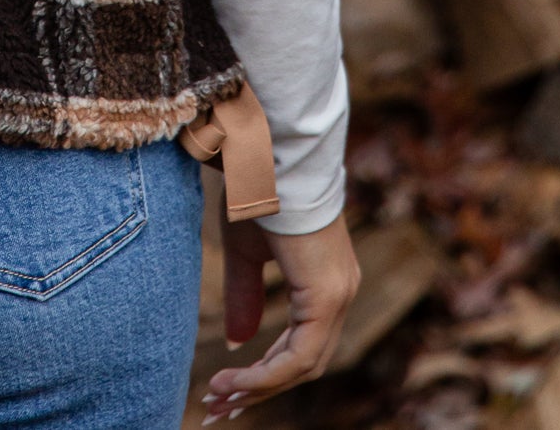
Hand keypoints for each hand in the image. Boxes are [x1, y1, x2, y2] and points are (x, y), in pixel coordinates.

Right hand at [202, 211, 358, 420]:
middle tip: (219, 407)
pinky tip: (235, 381)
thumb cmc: (257, 192)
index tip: (228, 389)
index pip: (302, 344)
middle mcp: (340, 292)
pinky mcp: (327, 296)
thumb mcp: (245, 251)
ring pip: (304, 365)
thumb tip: (241, 343)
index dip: (265, 371)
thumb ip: (245, 295)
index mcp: (325, 281)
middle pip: (304, 363)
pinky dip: (268, 374)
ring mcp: (338, 295)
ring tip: (219, 397)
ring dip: (260, 387)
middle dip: (260, 389)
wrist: (269, 155)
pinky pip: (301, 356)